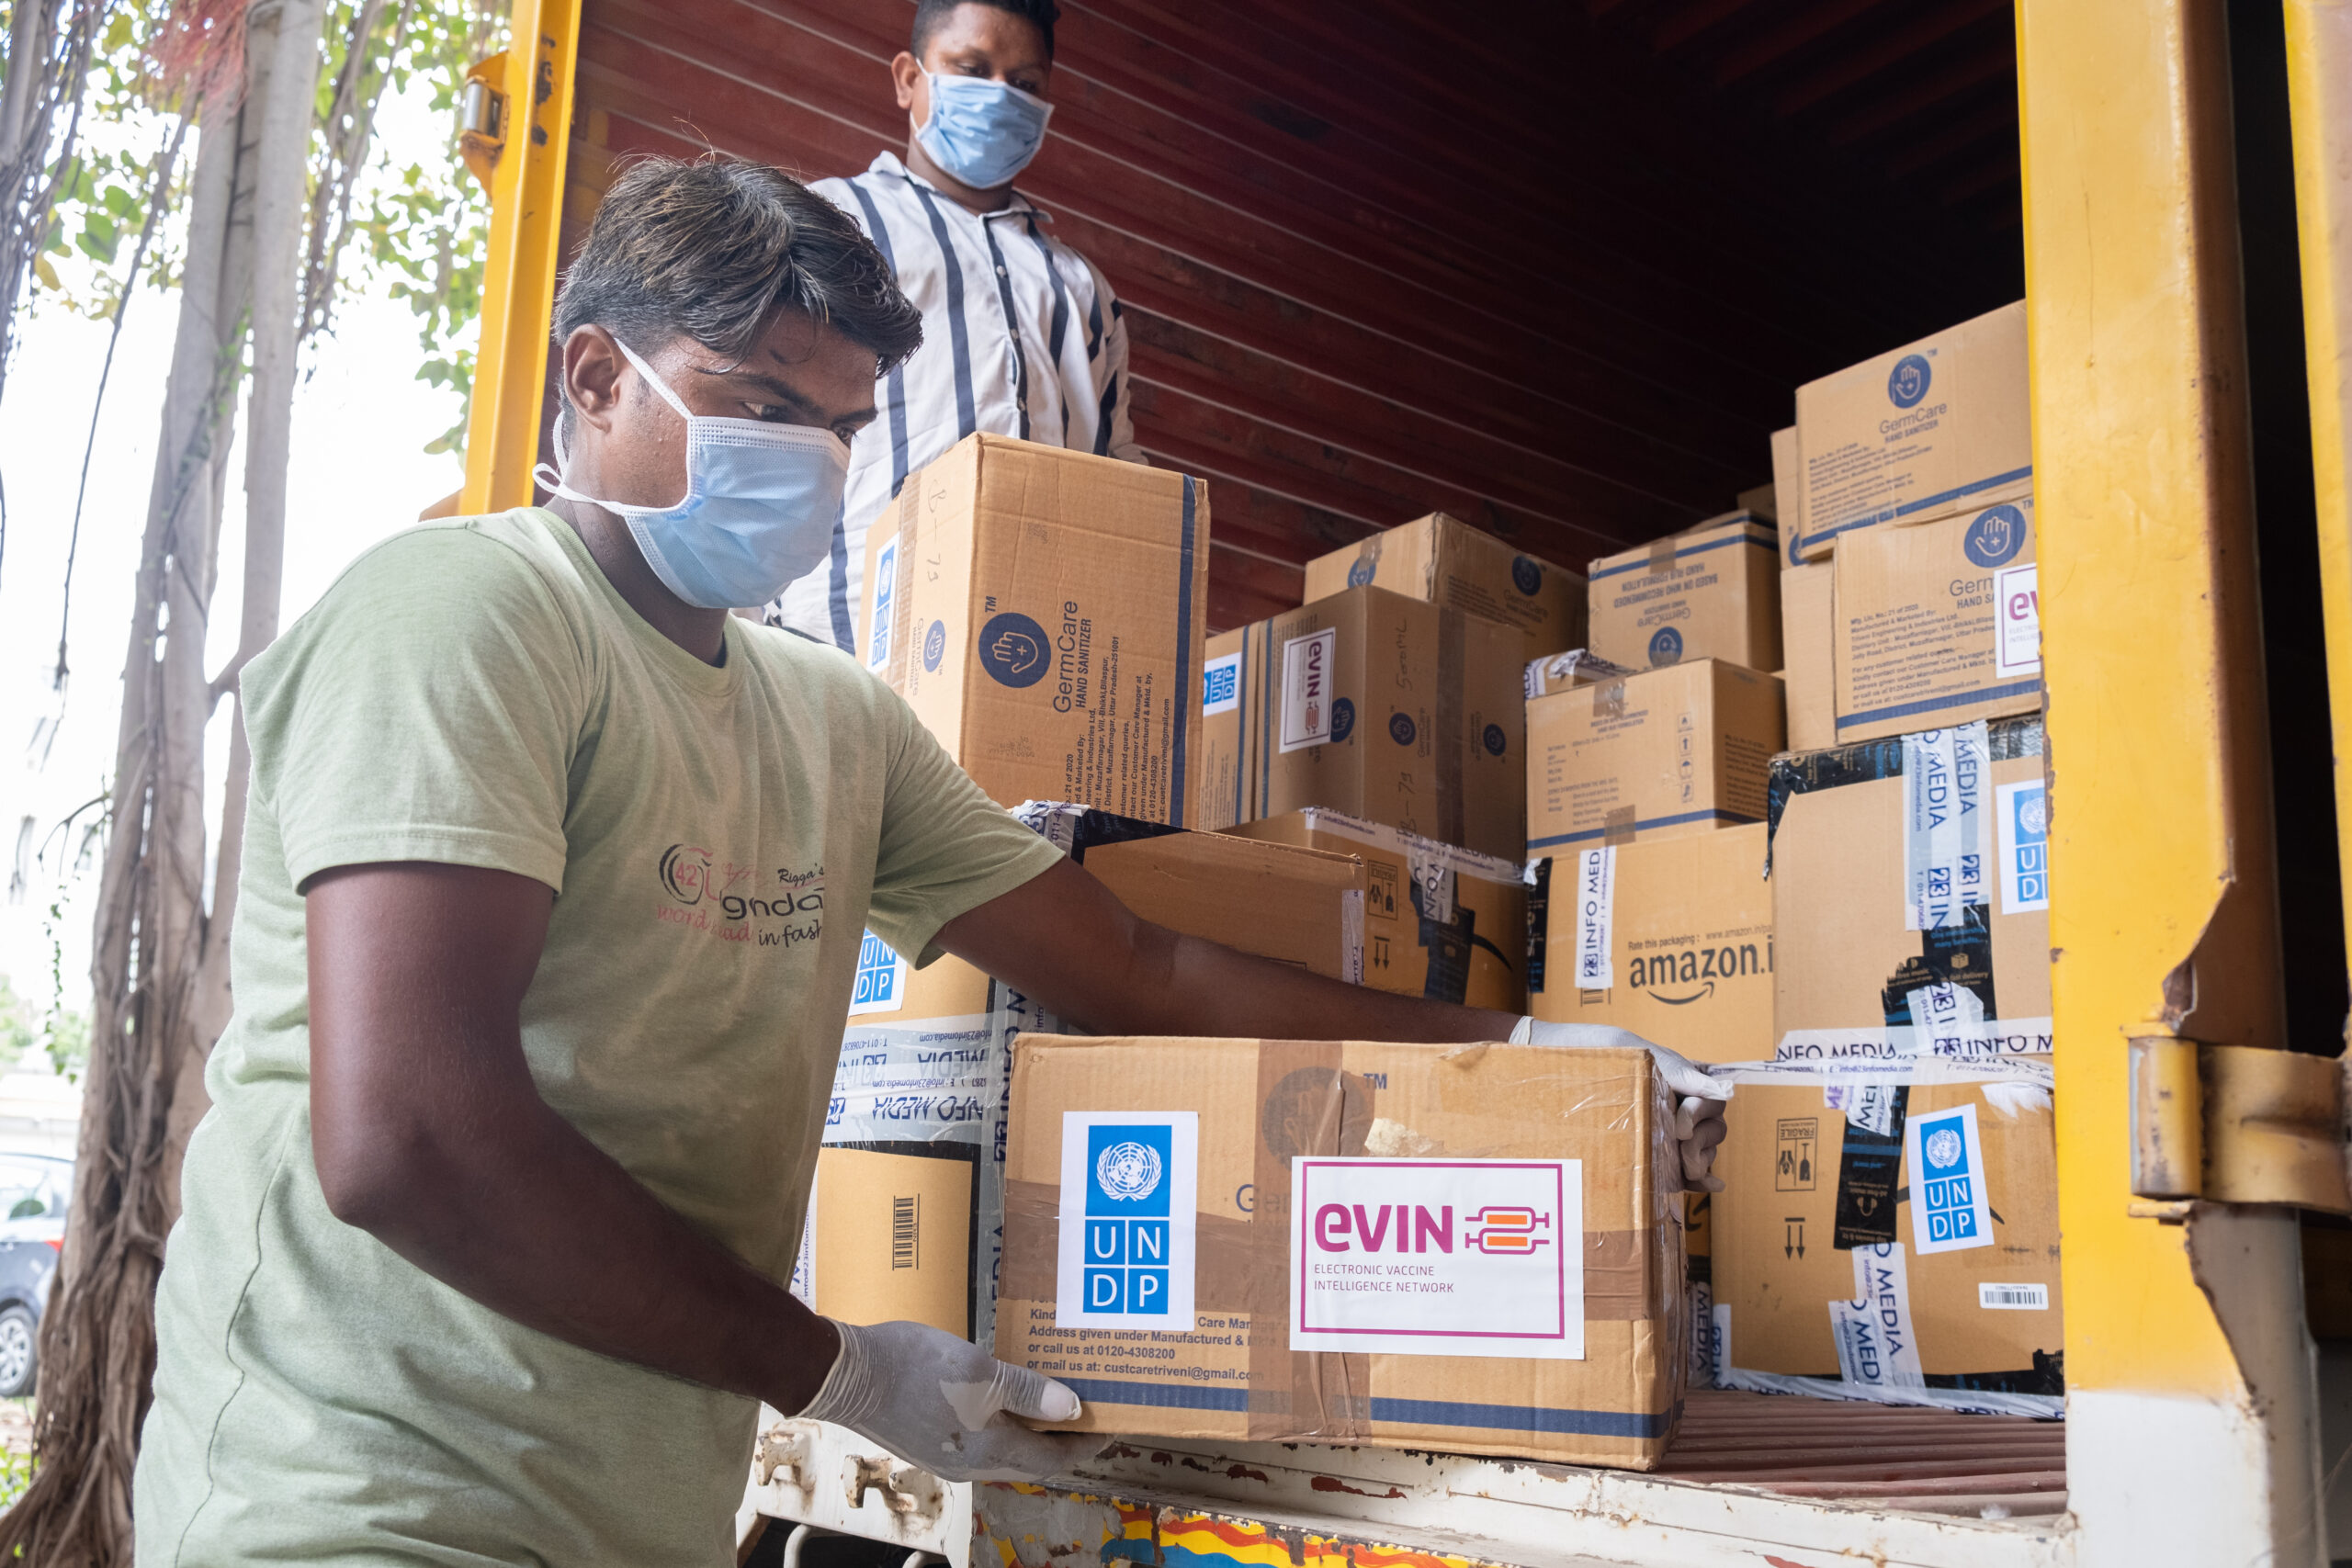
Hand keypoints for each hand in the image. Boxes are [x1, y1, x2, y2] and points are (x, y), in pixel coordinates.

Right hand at [797, 1318, 1100, 1481]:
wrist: (847, 1374)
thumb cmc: (917, 1369)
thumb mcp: (981, 1372)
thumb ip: (1028, 1392)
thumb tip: (1072, 1410)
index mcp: (989, 1453)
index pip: (1053, 1460)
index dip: (1084, 1445)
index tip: (1108, 1426)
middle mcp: (969, 1465)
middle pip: (1029, 1460)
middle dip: (1059, 1438)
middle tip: (1084, 1409)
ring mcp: (944, 1456)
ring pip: (1001, 1451)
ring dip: (1028, 1429)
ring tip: (1047, 1398)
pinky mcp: (925, 1440)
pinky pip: (977, 1439)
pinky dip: (1000, 1423)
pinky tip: (1000, 1396)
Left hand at [1511, 1018, 1728, 1192]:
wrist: (1555, 1065)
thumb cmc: (1596, 1053)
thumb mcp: (1640, 1055)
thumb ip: (1683, 1074)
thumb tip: (1729, 1091)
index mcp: (1678, 1081)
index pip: (1713, 1102)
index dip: (1701, 1114)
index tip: (1679, 1123)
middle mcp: (1676, 1108)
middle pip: (1715, 1129)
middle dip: (1703, 1141)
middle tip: (1680, 1148)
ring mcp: (1664, 1134)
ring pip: (1703, 1151)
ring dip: (1702, 1160)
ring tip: (1687, 1169)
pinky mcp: (1652, 1158)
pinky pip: (1686, 1171)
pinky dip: (1703, 1180)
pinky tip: (1710, 1185)